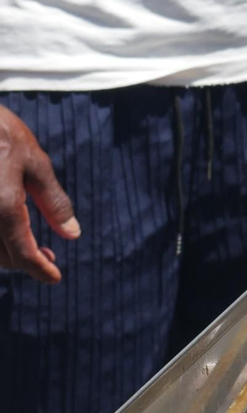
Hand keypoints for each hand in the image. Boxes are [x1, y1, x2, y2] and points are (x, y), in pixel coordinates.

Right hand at [0, 105, 77, 282]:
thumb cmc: (1, 133)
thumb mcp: (35, 163)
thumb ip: (54, 202)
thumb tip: (72, 234)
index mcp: (3, 206)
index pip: (22, 253)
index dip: (40, 270)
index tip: (54, 278)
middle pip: (2, 257)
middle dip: (26, 262)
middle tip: (49, 257)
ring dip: (8, 254)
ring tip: (32, 248)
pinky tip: (10, 232)